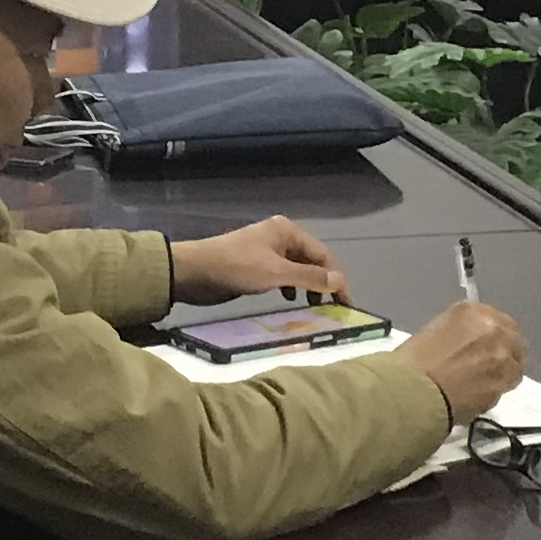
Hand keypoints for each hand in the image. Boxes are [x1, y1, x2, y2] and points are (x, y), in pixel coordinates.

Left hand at [169, 216, 347, 304]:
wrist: (194, 272)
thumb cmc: (237, 268)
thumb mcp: (277, 274)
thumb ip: (310, 278)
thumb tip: (341, 281)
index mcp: (287, 231)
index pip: (323, 255)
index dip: (336, 278)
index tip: (346, 303)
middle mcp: (280, 237)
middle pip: (311, 260)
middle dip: (322, 282)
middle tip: (331, 308)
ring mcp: (266, 251)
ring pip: (296, 269)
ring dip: (306, 286)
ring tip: (312, 306)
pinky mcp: (255, 265)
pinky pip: (281, 275)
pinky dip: (289, 287)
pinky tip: (288, 299)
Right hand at [399, 300, 527, 420]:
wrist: (414, 390)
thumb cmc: (413, 363)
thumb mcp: (434, 332)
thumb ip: (460, 333)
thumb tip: (468, 345)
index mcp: (472, 311)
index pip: (496, 320)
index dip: (491, 336)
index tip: (483, 347)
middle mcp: (493, 328)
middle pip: (513, 339)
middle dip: (504, 351)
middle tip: (487, 366)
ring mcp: (503, 355)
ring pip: (515, 364)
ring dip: (503, 372)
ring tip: (482, 384)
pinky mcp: (505, 381)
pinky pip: (508, 384)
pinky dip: (497, 389)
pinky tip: (479, 395)